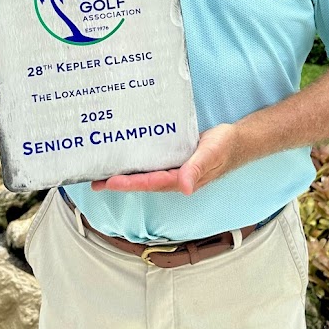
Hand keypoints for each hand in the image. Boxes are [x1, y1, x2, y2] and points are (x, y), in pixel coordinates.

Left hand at [91, 123, 244, 194]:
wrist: (234, 140)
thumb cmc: (223, 149)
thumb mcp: (210, 155)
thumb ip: (196, 170)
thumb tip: (185, 188)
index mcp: (180, 180)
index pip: (149, 183)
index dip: (129, 184)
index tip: (110, 182)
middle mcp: (172, 177)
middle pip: (140, 182)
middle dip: (118, 182)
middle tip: (94, 180)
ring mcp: (171, 168)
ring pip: (143, 173)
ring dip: (123, 173)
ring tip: (101, 170)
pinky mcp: (171, 157)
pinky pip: (150, 161)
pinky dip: (136, 159)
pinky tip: (125, 154)